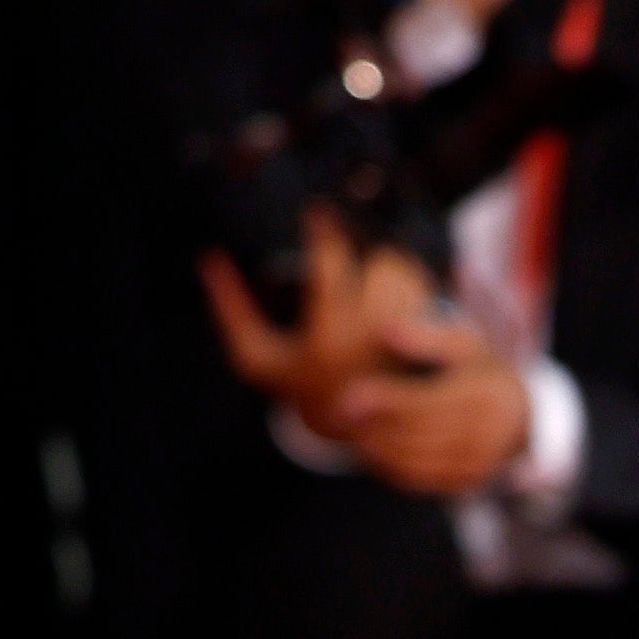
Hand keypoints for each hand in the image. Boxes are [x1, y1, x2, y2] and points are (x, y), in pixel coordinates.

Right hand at [199, 207, 428, 430]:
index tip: (317, 211)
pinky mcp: (428, 351)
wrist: (349, 427)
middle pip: (382, 267)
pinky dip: (417, 287)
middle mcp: (372, 346)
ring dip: (394, 270)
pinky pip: (431, 296)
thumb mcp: (255, 354)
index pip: (329, 268)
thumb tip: (207, 259)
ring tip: (376, 283)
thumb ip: (230, 308)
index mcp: (326, 342)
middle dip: (369, 257)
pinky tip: (399, 299)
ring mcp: (406, 349)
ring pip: (411, 278)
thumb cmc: (297, 379)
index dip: (322, 232)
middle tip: (356, 262)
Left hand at [320, 301, 537, 502]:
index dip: (387, 400)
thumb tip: (386, 330)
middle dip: (377, 425)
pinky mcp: (466, 481)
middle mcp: (487, 434)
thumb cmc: (480, 369)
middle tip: (341, 413)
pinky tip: (371, 449)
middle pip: (420, 434)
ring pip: (418, 461)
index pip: (428, 403)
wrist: (518, 413)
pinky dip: (392, 467)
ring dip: (379, 448)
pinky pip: (423, 480)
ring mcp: (479, 463)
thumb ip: (426, 337)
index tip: (349, 393)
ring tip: (351, 430)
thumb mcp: (462, 343)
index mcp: (485, 395)